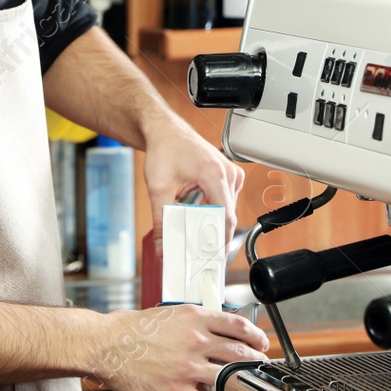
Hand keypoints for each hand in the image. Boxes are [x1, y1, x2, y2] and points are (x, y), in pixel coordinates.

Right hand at [90, 306, 268, 390]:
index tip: (260, 342)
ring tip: (243, 388)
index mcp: (194, 318)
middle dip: (254, 361)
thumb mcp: (167, 313)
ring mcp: (188, 367)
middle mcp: (195, 340)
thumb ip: (192, 321)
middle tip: (258, 366)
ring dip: (240, 384)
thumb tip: (211, 329)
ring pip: (229, 378)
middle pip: (240, 353)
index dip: (255, 336)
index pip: (238, 325)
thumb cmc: (129, 329)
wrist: (105, 344)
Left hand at [142, 116, 244, 254]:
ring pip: (227, 211)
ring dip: (212, 224)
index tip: (212, 259)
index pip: (225, 216)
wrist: (165, 132)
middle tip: (198, 255)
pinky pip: (225, 202)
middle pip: (227, 216)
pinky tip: (199, 220)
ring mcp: (231, 174)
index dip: (220, 241)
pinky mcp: (229, 177)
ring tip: (196, 239)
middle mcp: (228, 173)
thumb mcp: (158, 188)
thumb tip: (163, 247)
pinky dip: (213, 213)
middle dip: (212, 237)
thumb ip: (161, 220)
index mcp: (214, 174)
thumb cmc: (164, 150)